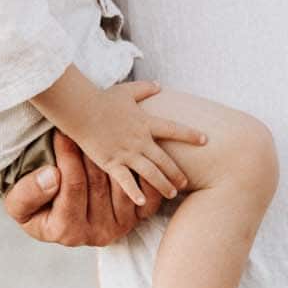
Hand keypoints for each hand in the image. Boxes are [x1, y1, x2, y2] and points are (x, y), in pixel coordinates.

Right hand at [2, 132, 163, 246]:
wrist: (55, 212)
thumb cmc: (33, 204)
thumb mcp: (18, 202)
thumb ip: (29, 192)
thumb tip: (52, 176)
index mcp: (67, 231)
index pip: (72, 186)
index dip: (67, 157)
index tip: (62, 132)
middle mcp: (98, 234)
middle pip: (100, 184)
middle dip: (92, 151)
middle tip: (87, 126)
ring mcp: (121, 226)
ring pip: (124, 185)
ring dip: (118, 157)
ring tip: (109, 133)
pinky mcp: (139, 218)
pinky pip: (149, 195)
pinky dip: (146, 173)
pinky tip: (139, 151)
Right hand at [81, 78, 207, 206]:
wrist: (81, 109)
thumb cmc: (103, 99)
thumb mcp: (127, 90)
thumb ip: (145, 88)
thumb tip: (160, 85)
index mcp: (146, 123)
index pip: (174, 130)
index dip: (190, 135)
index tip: (205, 140)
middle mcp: (140, 140)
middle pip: (165, 160)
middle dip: (177, 172)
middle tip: (186, 183)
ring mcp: (127, 153)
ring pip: (151, 173)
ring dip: (163, 185)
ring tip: (172, 194)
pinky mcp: (112, 162)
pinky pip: (126, 181)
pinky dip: (135, 192)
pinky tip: (143, 202)